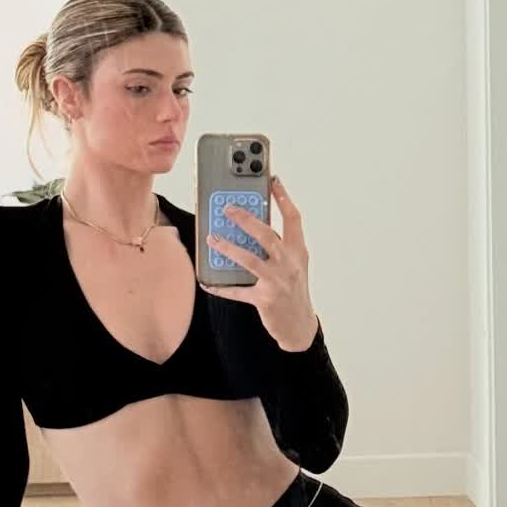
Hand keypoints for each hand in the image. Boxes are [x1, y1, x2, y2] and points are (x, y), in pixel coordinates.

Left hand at [203, 174, 319, 350]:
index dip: (283, 198)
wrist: (300, 325)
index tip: (272, 181)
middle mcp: (290, 265)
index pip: (293, 219)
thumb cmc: (294, 290)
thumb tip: (251, 227)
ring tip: (212, 239)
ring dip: (228, 248)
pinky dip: (220, 286)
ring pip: (250, 260)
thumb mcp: (294, 265)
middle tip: (228, 209)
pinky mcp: (265, 300)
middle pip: (267, 236)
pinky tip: (206, 281)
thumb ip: (279, 246)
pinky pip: (237, 291)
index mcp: (298, 252)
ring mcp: (277, 282)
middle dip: (246, 220)